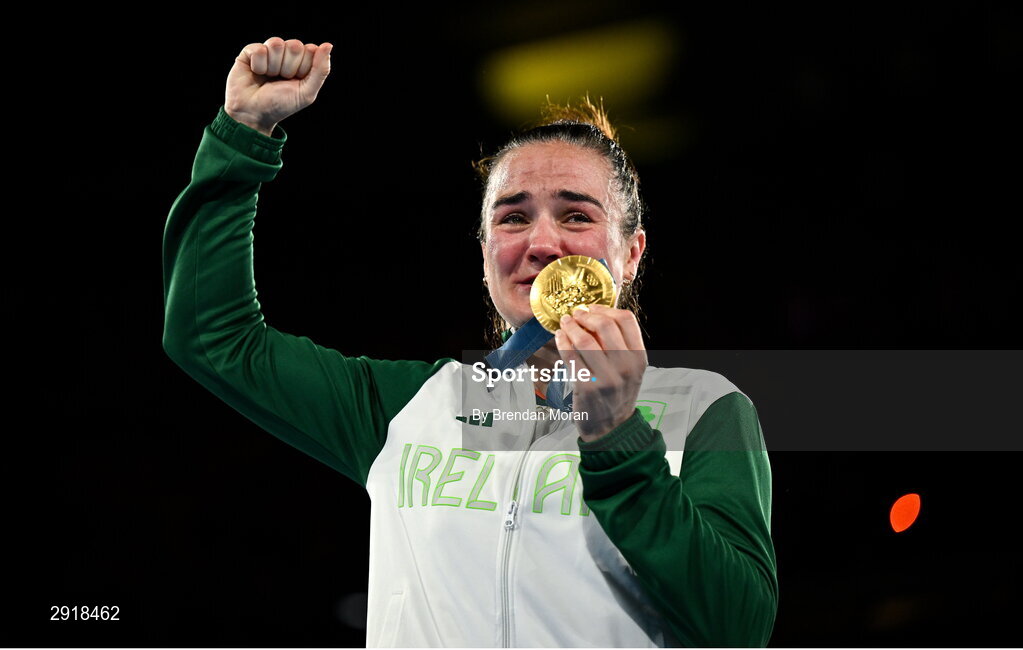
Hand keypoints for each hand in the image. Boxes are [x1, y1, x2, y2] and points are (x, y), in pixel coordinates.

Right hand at [225, 37, 332, 135]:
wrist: (254, 114)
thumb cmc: (281, 105)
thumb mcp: (306, 92)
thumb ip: (320, 70)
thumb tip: (328, 45)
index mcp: (302, 62)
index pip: (311, 50)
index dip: (304, 68)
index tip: (297, 81)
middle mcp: (286, 53)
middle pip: (295, 45)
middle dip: (288, 67)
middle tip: (281, 80)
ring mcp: (269, 51)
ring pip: (276, 44)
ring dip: (273, 67)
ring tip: (268, 78)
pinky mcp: (250, 51)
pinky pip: (259, 49)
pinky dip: (258, 66)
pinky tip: (256, 73)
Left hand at [554, 304, 647, 440]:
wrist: (611, 428)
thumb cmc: (617, 394)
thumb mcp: (630, 369)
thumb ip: (621, 344)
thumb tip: (597, 314)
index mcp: (639, 358)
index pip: (626, 320)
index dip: (606, 309)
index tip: (592, 308)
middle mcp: (626, 366)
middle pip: (605, 325)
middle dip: (586, 315)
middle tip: (576, 313)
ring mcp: (607, 378)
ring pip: (585, 339)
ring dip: (571, 326)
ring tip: (565, 323)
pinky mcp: (587, 387)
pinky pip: (571, 356)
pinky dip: (562, 342)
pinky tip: (560, 337)